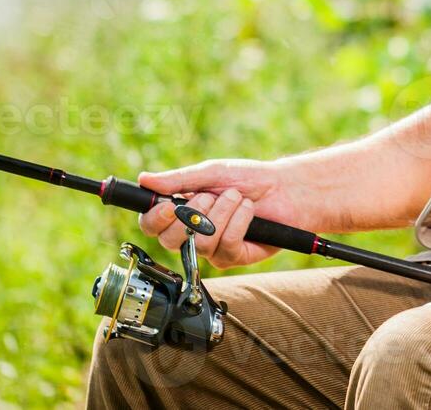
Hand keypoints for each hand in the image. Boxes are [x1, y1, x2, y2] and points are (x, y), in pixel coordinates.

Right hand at [137, 158, 307, 269]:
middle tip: (209, 196)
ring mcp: (213, 248)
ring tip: (237, 197)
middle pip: (170, 241)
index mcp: (182, 212)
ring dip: (221, 213)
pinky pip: (227, 244)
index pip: (152, 226)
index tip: (169, 205)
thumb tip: (145, 180)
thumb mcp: (211, 173)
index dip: (155, 219)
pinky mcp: (235, 256)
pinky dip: (239, 221)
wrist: (285, 188)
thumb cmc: (248, 179)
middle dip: (192, 214)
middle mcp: (194, 234)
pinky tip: (249, 210)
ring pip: (201, 242)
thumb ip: (178, 180)